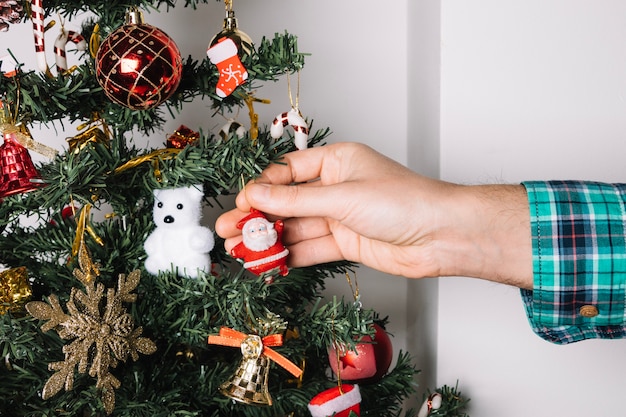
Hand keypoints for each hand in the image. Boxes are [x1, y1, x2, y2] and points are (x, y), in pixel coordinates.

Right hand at [215, 142, 531, 287]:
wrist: (441, 236)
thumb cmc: (405, 201)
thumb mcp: (343, 197)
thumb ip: (297, 201)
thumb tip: (257, 196)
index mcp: (337, 162)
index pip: (288, 172)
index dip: (262, 188)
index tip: (242, 203)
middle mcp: (336, 188)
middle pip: (287, 202)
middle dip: (258, 217)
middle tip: (228, 229)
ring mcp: (340, 217)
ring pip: (296, 227)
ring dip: (268, 239)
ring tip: (239, 249)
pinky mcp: (346, 243)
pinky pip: (310, 248)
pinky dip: (289, 256)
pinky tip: (267, 262)